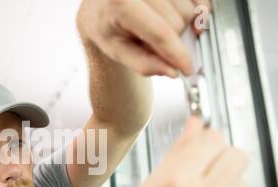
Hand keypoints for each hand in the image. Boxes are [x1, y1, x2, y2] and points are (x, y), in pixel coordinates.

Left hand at [76, 0, 211, 76]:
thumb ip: (142, 63)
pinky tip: (181, 17)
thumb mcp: (114, 48)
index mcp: (120, 3)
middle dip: (173, 40)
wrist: (101, 3)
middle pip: (178, 22)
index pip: (160, 32)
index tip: (188, 69)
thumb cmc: (105, 23)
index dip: (177, 54)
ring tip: (158, 26)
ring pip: (190, 10)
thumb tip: (171, 71)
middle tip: (156, 43)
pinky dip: (195, 10)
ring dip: (181, 25)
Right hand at [80, 117, 252, 186]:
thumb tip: (196, 126)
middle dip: (220, 161)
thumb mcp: (151, 185)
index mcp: (176, 184)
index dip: (205, 141)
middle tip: (204, 175)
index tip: (203, 147)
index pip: (212, 140)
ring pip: (243, 185)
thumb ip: (178, 152)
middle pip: (236, 157)